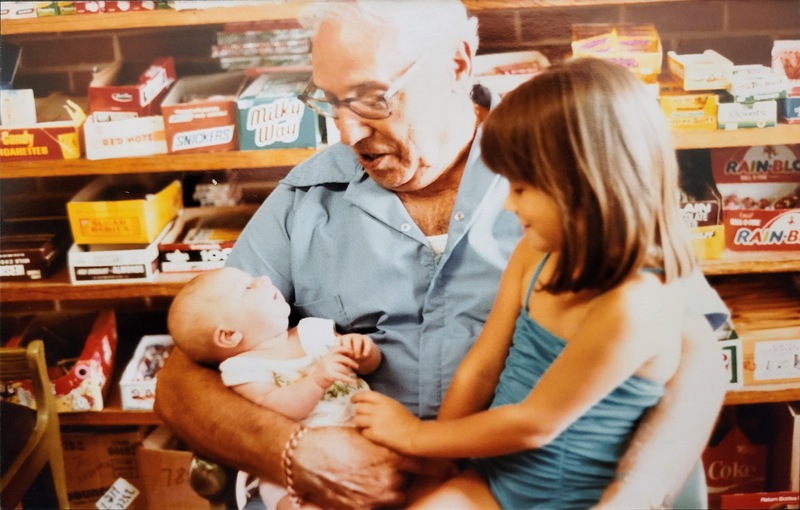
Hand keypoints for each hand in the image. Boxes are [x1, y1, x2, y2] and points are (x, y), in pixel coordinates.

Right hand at [291, 426, 454, 508]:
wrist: (303, 457)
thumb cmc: (333, 441)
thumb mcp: (365, 437)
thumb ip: (386, 447)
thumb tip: (398, 451)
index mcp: (391, 458)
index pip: (426, 464)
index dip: (442, 466)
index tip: (454, 467)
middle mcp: (388, 481)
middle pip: (407, 483)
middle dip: (401, 477)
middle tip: (383, 468)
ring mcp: (375, 500)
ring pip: (393, 497)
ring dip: (387, 490)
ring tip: (368, 478)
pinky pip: (377, 507)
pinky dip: (372, 500)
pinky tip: (360, 489)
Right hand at [310, 347, 357, 388]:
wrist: (316, 381)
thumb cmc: (326, 370)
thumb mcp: (329, 361)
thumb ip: (337, 357)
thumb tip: (351, 353)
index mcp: (327, 355)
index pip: (337, 348)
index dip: (345, 349)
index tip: (352, 351)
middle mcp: (327, 359)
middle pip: (342, 358)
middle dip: (351, 362)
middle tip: (357, 366)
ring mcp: (327, 367)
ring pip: (343, 368)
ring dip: (348, 372)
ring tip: (351, 374)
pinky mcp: (329, 375)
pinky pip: (342, 376)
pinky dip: (348, 379)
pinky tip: (353, 381)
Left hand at [337, 333, 374, 362]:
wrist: (362, 356)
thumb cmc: (349, 357)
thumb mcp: (344, 357)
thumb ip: (341, 357)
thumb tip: (340, 362)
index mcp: (341, 339)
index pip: (338, 340)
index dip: (338, 347)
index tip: (341, 356)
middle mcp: (349, 336)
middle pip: (346, 338)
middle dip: (348, 348)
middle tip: (350, 356)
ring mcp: (358, 337)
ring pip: (357, 339)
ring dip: (357, 349)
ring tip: (357, 358)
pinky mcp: (367, 339)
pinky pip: (366, 342)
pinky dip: (366, 349)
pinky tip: (365, 356)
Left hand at [352, 391, 420, 453]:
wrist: (414, 434)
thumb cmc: (406, 419)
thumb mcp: (394, 405)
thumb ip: (381, 403)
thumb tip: (366, 404)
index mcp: (384, 400)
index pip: (364, 395)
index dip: (356, 397)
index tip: (352, 400)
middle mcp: (377, 410)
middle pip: (359, 408)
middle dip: (358, 412)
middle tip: (362, 416)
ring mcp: (375, 422)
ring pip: (357, 420)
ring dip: (359, 423)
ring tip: (365, 425)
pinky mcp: (375, 434)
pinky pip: (363, 432)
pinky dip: (365, 433)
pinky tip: (372, 433)